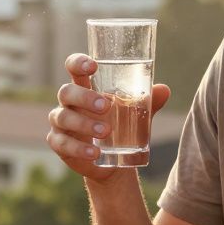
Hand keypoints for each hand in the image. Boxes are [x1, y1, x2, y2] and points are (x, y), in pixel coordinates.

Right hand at [47, 53, 171, 182]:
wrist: (113, 162)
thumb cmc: (122, 126)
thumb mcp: (136, 113)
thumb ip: (148, 101)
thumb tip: (164, 90)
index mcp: (84, 87)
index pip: (73, 67)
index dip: (78, 63)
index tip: (93, 66)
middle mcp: (68, 102)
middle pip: (66, 92)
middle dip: (84, 97)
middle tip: (107, 106)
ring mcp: (60, 123)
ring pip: (63, 118)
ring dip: (84, 124)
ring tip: (107, 131)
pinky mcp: (59, 144)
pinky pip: (62, 144)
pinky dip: (79, 148)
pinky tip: (94, 152)